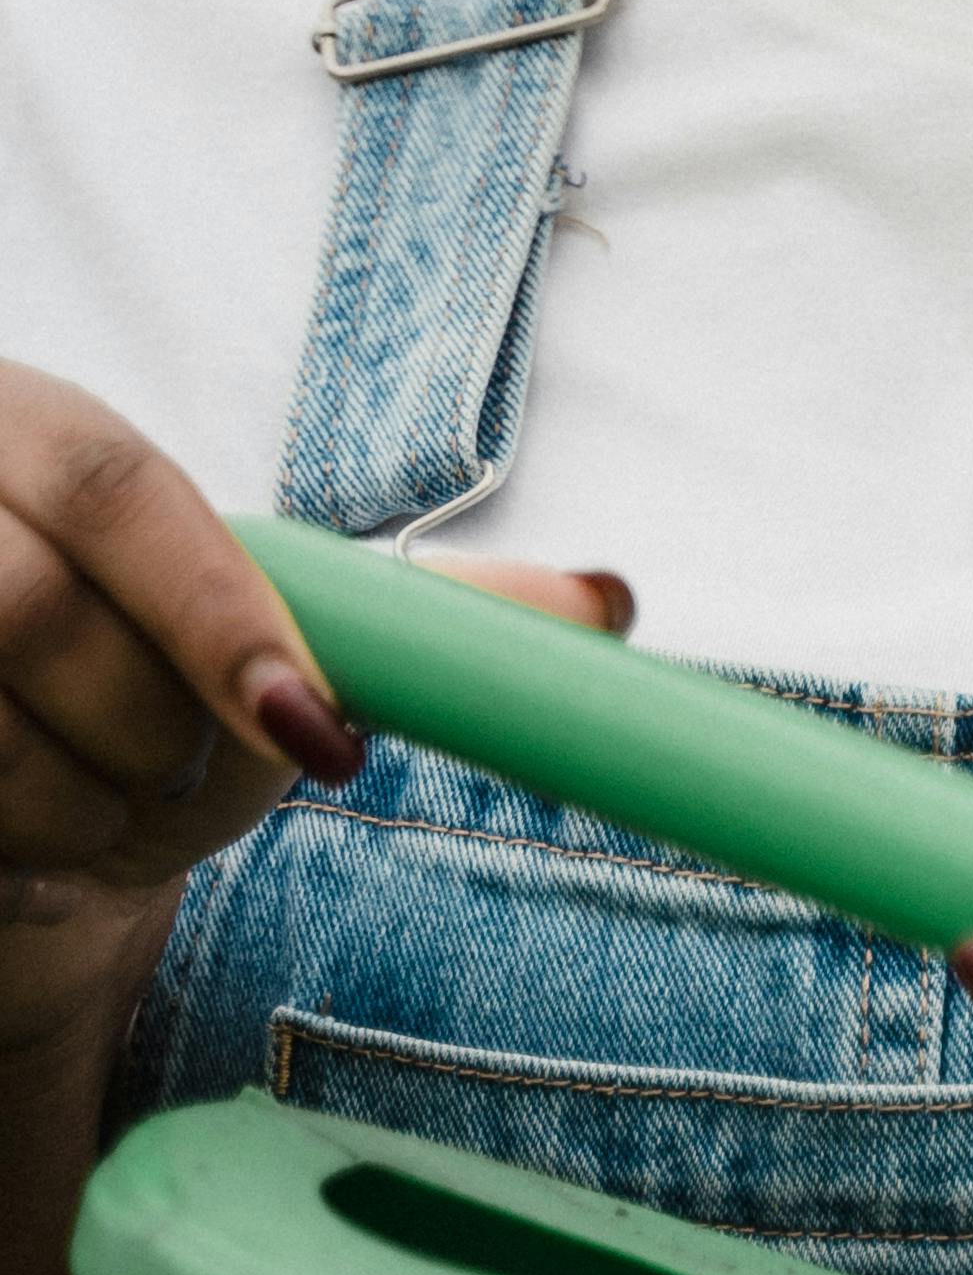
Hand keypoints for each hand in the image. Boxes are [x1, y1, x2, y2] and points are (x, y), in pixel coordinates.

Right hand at [0, 359, 632, 1060]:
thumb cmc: (130, 681)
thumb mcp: (260, 632)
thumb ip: (408, 620)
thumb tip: (611, 603)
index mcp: (37, 426)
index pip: (125, 491)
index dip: (220, 617)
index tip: (320, 739)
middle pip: (30, 609)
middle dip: (149, 734)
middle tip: (192, 785)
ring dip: (77, 811)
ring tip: (109, 813)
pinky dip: (18, 848)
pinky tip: (34, 839)